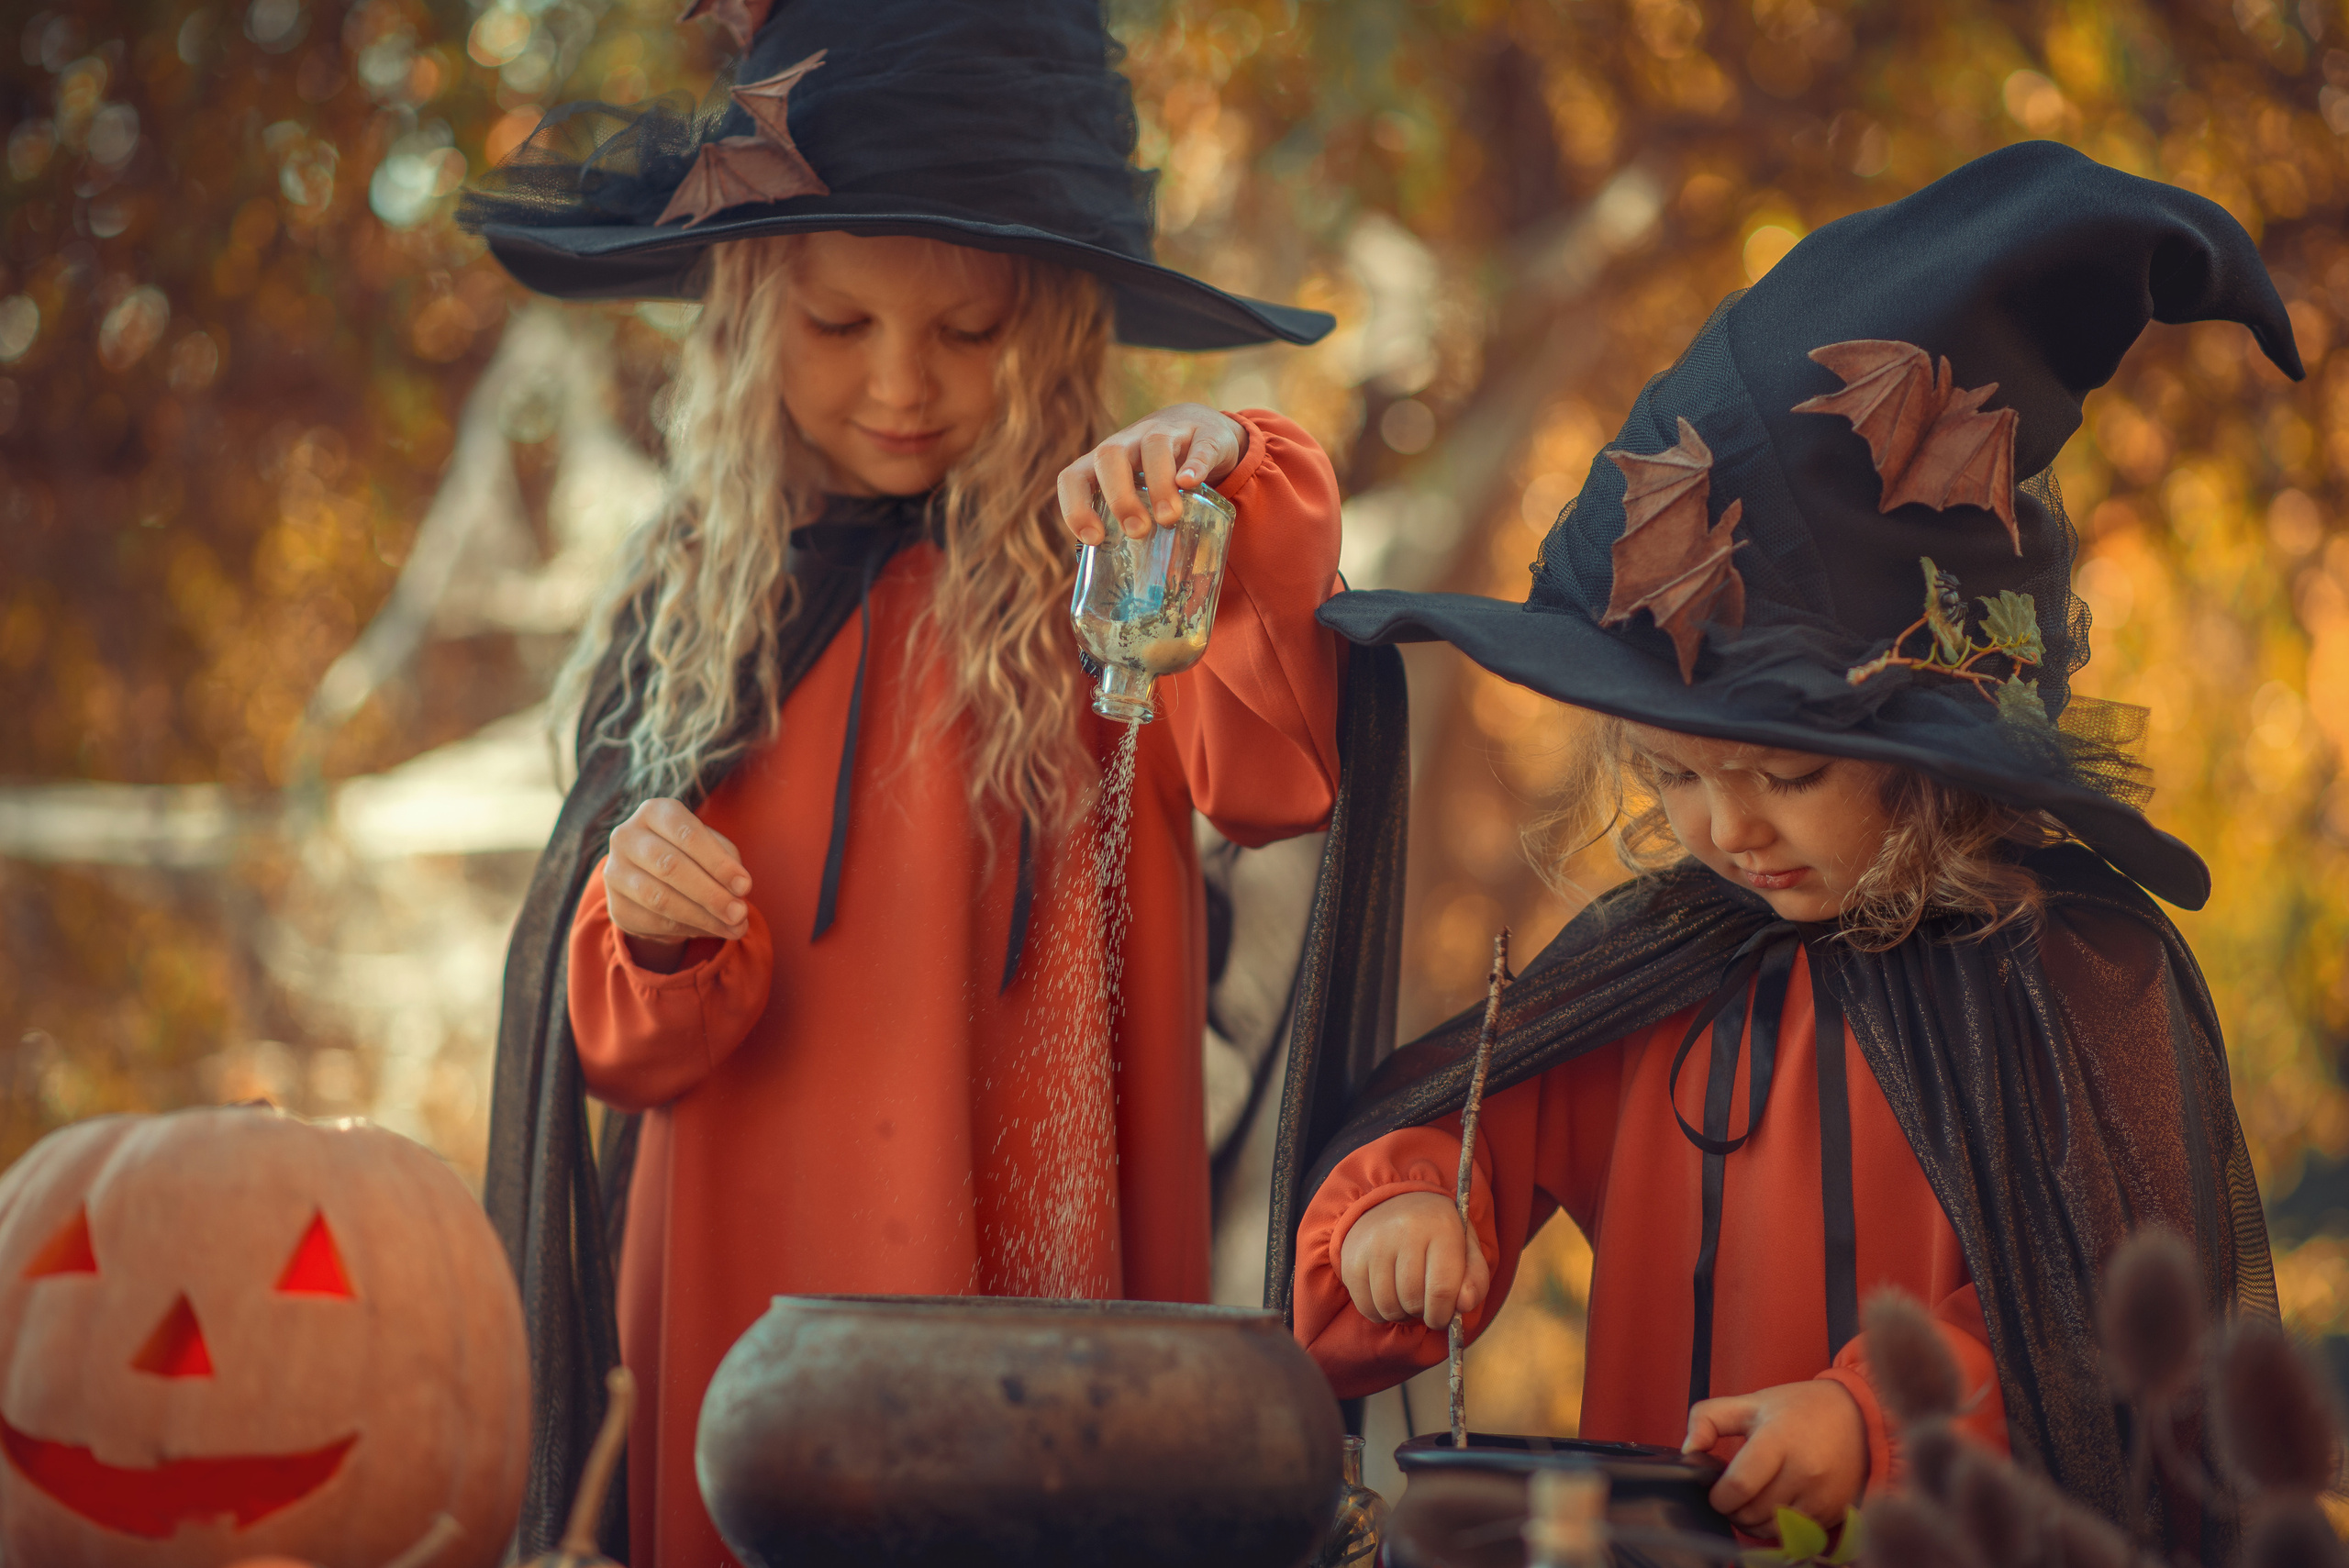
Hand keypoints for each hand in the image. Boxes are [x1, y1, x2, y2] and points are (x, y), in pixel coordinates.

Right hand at [602, 798, 752, 973]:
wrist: (652, 879)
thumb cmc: (691, 854)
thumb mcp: (710, 847)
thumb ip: (726, 862)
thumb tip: (738, 894)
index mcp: (654, 812)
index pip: (687, 834)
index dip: (718, 862)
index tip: (745, 886)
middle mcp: (626, 837)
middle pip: (670, 866)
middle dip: (711, 894)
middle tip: (740, 913)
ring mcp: (615, 872)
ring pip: (660, 898)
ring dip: (703, 917)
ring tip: (734, 927)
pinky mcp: (616, 906)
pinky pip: (655, 922)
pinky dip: (689, 929)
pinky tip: (712, 930)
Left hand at [1056, 402, 1246, 544]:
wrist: (1202, 429)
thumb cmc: (1156, 474)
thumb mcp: (1134, 493)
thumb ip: (1123, 524)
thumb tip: (1112, 581)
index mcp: (1104, 463)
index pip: (1074, 476)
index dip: (1075, 507)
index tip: (1095, 539)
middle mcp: (1129, 442)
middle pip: (1109, 456)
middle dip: (1120, 497)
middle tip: (1138, 531)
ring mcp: (1166, 433)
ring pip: (1154, 446)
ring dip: (1158, 484)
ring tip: (1168, 518)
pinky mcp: (1204, 434)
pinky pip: (1199, 444)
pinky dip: (1195, 464)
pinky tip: (1191, 484)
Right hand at [1336, 1189, 1491, 1330]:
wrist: (1393, 1205)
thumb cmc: (1436, 1235)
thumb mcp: (1466, 1249)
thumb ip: (1476, 1280)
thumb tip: (1464, 1305)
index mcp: (1440, 1227)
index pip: (1442, 1289)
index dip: (1444, 1314)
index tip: (1443, 1317)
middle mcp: (1403, 1230)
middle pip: (1413, 1299)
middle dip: (1423, 1313)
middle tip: (1426, 1304)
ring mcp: (1374, 1243)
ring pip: (1388, 1306)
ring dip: (1402, 1314)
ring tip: (1409, 1299)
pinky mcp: (1352, 1258)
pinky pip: (1366, 1306)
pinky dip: (1380, 1312)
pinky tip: (1390, 1296)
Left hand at [1683, 1379, 1867, 1535]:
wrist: (1860, 1417)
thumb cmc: (1798, 1409)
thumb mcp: (1751, 1402)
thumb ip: (1708, 1419)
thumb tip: (1687, 1451)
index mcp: (1779, 1440)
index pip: (1739, 1486)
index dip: (1718, 1496)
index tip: (1715, 1490)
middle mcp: (1804, 1472)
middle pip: (1752, 1513)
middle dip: (1733, 1510)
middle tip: (1732, 1495)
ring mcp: (1822, 1496)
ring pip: (1771, 1529)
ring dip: (1753, 1522)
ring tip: (1752, 1500)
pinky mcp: (1834, 1514)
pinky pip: (1794, 1535)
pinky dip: (1777, 1527)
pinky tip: (1776, 1506)